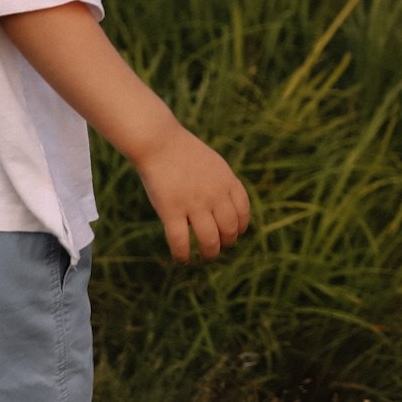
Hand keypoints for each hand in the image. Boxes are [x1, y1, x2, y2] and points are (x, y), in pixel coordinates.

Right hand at [135, 125, 251, 263]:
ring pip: (210, 241)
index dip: (240, 228)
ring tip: (204, 258)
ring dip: (209, 255)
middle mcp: (214, 194)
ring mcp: (194, 203)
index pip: (243, 213)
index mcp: (227, 181)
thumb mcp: (213, 163)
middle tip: (217, 248)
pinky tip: (181, 260)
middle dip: (226, 244)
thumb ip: (223, 184)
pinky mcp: (171, 211)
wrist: (158, 141)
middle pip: (229, 230)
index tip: (231, 234)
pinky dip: (183, 256)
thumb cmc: (183, 152)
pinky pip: (181, 242)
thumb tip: (229, 210)